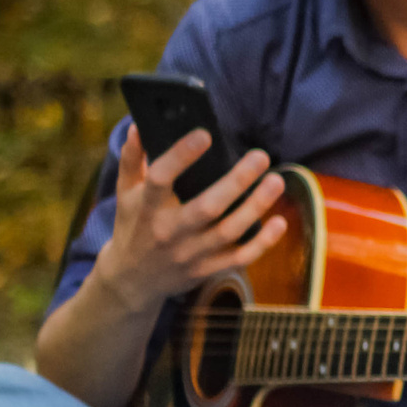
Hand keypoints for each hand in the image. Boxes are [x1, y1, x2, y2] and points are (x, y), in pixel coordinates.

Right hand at [91, 126, 289, 310]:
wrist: (132, 280)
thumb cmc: (133, 224)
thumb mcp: (126, 192)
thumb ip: (133, 158)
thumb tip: (139, 126)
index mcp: (147, 207)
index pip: (161, 179)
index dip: (181, 156)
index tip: (204, 134)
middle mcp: (169, 232)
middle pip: (206, 207)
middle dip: (236, 182)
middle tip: (261, 156)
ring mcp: (190, 253)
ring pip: (228, 232)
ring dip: (256, 207)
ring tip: (276, 181)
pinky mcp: (207, 269)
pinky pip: (239, 258)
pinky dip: (262, 243)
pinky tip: (280, 222)